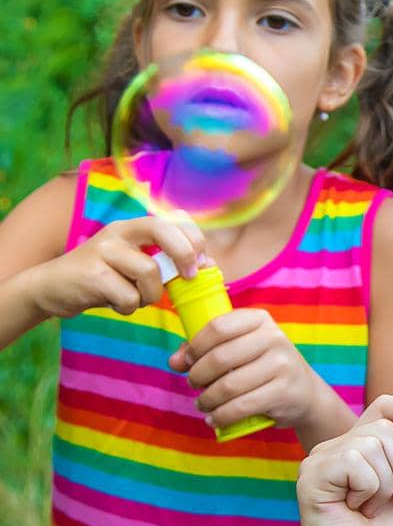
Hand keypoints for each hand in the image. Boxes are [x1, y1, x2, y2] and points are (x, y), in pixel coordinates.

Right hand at [28, 216, 203, 318]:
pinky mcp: (91, 273)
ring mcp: (103, 250)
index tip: (201, 262)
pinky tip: (115, 304)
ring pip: (149, 272)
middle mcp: (118, 231)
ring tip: (134, 298)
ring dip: (150, 295)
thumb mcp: (135, 266)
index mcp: (134, 227)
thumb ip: (167, 264)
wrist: (50, 289)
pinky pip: (129, 296)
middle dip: (184, 254)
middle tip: (189, 278)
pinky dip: (129, 307)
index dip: (194, 238)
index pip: (173, 217)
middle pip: (162, 229)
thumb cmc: (103, 279)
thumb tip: (208, 265)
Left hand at [170, 309, 336, 430]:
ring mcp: (283, 365)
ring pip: (228, 386)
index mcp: (260, 320)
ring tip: (203, 404)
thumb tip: (174, 361)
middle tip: (194, 385)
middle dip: (197, 376)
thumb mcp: (240, 349)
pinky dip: (221, 416)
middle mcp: (274, 338)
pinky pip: (241, 407)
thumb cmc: (263, 367)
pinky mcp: (284, 392)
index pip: (218, 327)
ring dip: (207, 399)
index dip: (195, 346)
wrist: (304, 393)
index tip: (187, 361)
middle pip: (220, 357)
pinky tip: (215, 418)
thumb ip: (204, 349)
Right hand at [296, 396, 392, 525]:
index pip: (384, 406)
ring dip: (387, 483)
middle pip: (385, 426)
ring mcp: (320, 460)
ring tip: (373, 508)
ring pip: (372, 443)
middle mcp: (337, 447)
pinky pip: (355, 461)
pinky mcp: (312, 475)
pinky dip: (369, 489)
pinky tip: (356, 510)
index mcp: (361, 447)